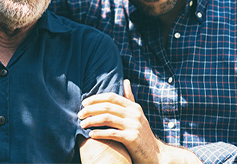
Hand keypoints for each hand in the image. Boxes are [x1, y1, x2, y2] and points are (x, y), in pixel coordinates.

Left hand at [79, 80, 201, 163]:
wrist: (157, 155)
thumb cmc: (143, 134)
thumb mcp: (138, 114)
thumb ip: (130, 99)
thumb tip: (126, 81)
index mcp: (134, 106)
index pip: (111, 97)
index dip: (96, 98)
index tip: (84, 103)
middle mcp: (134, 114)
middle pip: (107, 106)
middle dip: (90, 109)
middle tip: (79, 114)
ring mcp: (133, 126)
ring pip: (107, 118)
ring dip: (91, 120)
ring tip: (82, 124)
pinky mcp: (132, 139)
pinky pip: (112, 133)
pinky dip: (99, 133)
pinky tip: (91, 134)